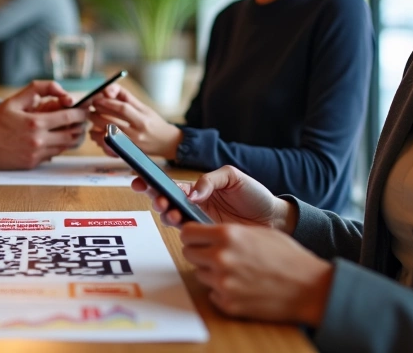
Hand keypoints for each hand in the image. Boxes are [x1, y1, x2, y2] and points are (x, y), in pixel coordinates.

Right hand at [0, 81, 88, 169]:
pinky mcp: (33, 163)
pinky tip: (53, 138)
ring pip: (65, 147)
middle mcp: (39, 140)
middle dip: (80, 126)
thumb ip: (38, 88)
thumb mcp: (14, 100)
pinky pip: (53, 155)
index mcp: (36, 123)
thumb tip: (60, 89)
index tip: (85, 108)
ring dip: (71, 137)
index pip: (70, 118)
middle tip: (81, 119)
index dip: (81, 113)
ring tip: (70, 128)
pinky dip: (58, 146)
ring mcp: (37, 154)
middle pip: (72, 135)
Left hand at [87, 85, 182, 159]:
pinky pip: (110, 147)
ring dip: (95, 127)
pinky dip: (100, 140)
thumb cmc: (154, 123)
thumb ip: (127, 98)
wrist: (168, 142)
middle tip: (90, 109)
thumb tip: (109, 89)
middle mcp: (138, 131)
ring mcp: (133, 143)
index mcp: (143, 117)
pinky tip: (95, 134)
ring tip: (91, 119)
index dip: (108, 103)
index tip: (97, 100)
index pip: (123, 108)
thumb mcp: (144, 108)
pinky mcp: (129, 152)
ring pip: (108, 136)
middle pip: (112, 122)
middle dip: (97, 114)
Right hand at [134, 165, 294, 230]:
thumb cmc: (254, 195)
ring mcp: (198, 221)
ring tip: (171, 210)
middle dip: (155, 198)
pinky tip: (182, 222)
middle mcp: (194, 205)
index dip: (152, 182)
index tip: (139, 180)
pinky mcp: (206, 235)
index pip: (170, 184)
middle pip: (165, 201)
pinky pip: (187, 232)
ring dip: (166, 213)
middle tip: (157, 198)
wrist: (274, 218)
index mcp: (198, 188)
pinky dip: (180, 227)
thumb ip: (210, 180)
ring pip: (172, 218)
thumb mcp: (233, 177)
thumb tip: (193, 193)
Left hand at [181, 223, 333, 326]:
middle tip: (216, 255)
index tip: (197, 238)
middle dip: (200, 253)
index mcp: (227, 235)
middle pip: (188, 253)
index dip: (192, 235)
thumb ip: (229, 232)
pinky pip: (212, 294)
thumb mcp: (257, 232)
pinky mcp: (227, 303)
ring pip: (200, 274)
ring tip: (236, 271)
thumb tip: (207, 233)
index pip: (187, 233)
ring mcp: (222, 283)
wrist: (308, 288)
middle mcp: (220, 258)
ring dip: (212, 272)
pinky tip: (242, 286)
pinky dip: (221, 291)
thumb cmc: (288, 257)